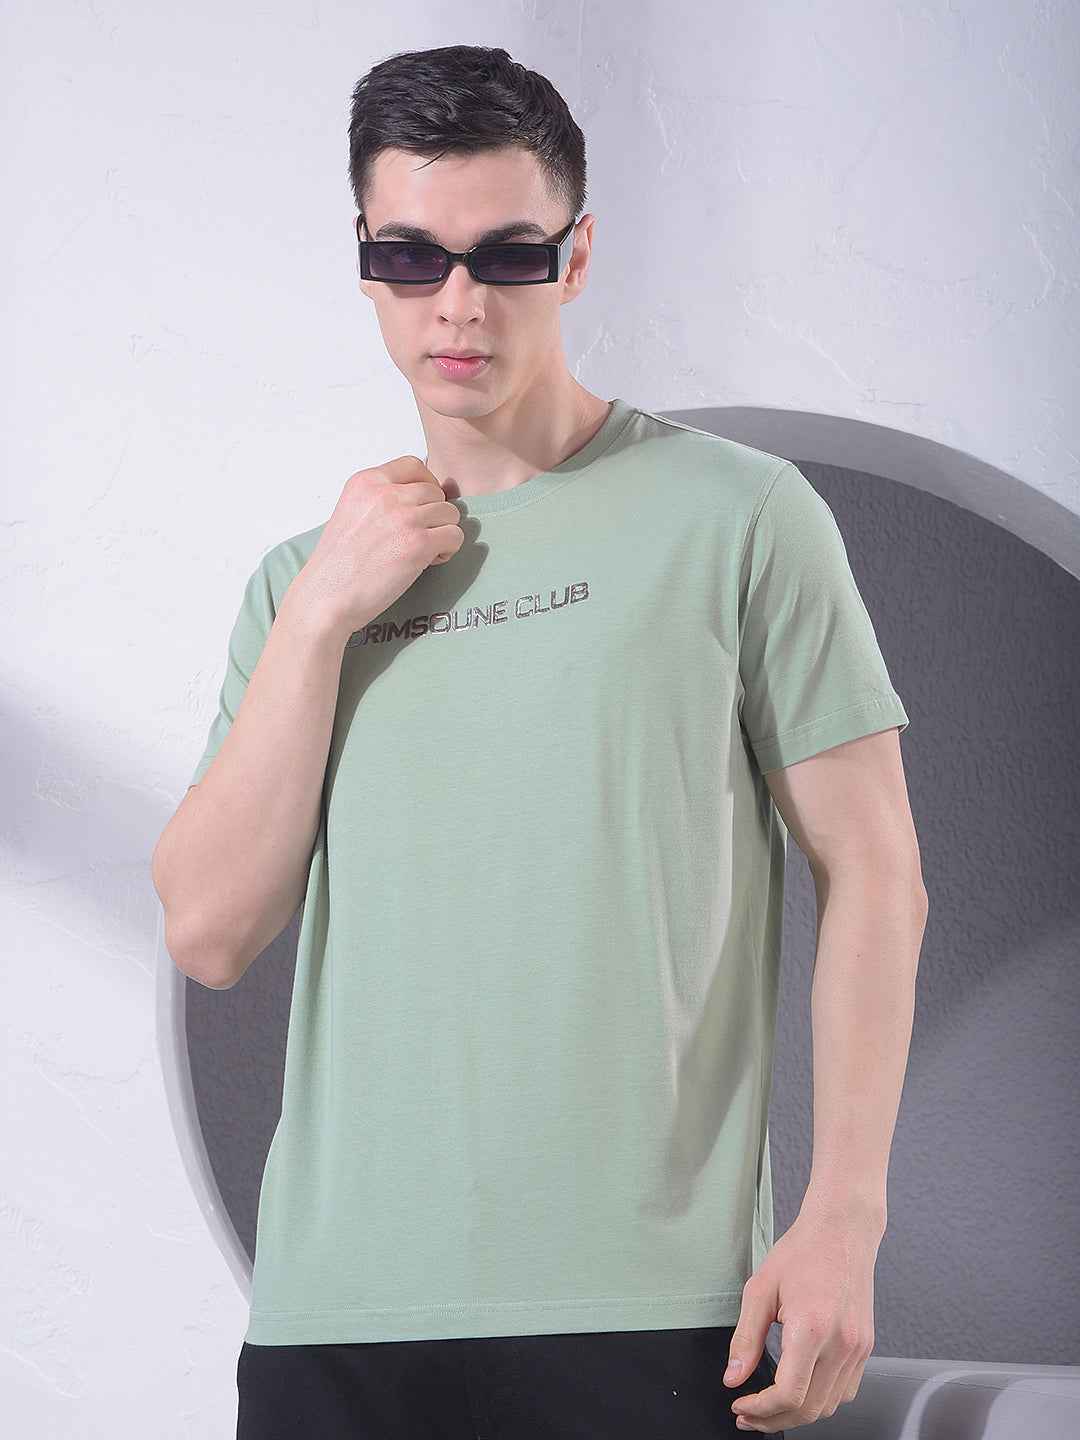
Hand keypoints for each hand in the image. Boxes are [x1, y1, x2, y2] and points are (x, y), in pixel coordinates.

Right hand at [293, 456, 464, 643]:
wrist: (326, 597)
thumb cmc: (336, 566)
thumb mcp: (350, 513)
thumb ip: (379, 500)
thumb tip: (415, 499)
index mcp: (366, 482)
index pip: (413, 466)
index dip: (424, 486)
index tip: (420, 507)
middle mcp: (386, 494)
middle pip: (435, 492)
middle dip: (433, 515)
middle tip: (417, 538)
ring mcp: (404, 517)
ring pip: (450, 513)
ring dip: (442, 532)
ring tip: (422, 552)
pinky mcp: (419, 543)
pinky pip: (455, 536)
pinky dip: (447, 550)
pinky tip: (427, 562)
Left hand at [723, 1202, 882, 1432]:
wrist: (842, 1230)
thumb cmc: (802, 1252)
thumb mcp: (760, 1288)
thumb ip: (745, 1339)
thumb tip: (733, 1378)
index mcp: (812, 1327)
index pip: (789, 1394)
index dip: (761, 1409)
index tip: (740, 1404)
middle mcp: (842, 1343)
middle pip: (809, 1409)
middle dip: (774, 1420)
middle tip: (747, 1414)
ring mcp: (858, 1348)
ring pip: (829, 1406)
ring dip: (797, 1414)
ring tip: (768, 1407)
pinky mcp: (865, 1347)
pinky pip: (845, 1391)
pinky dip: (820, 1400)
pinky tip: (799, 1389)